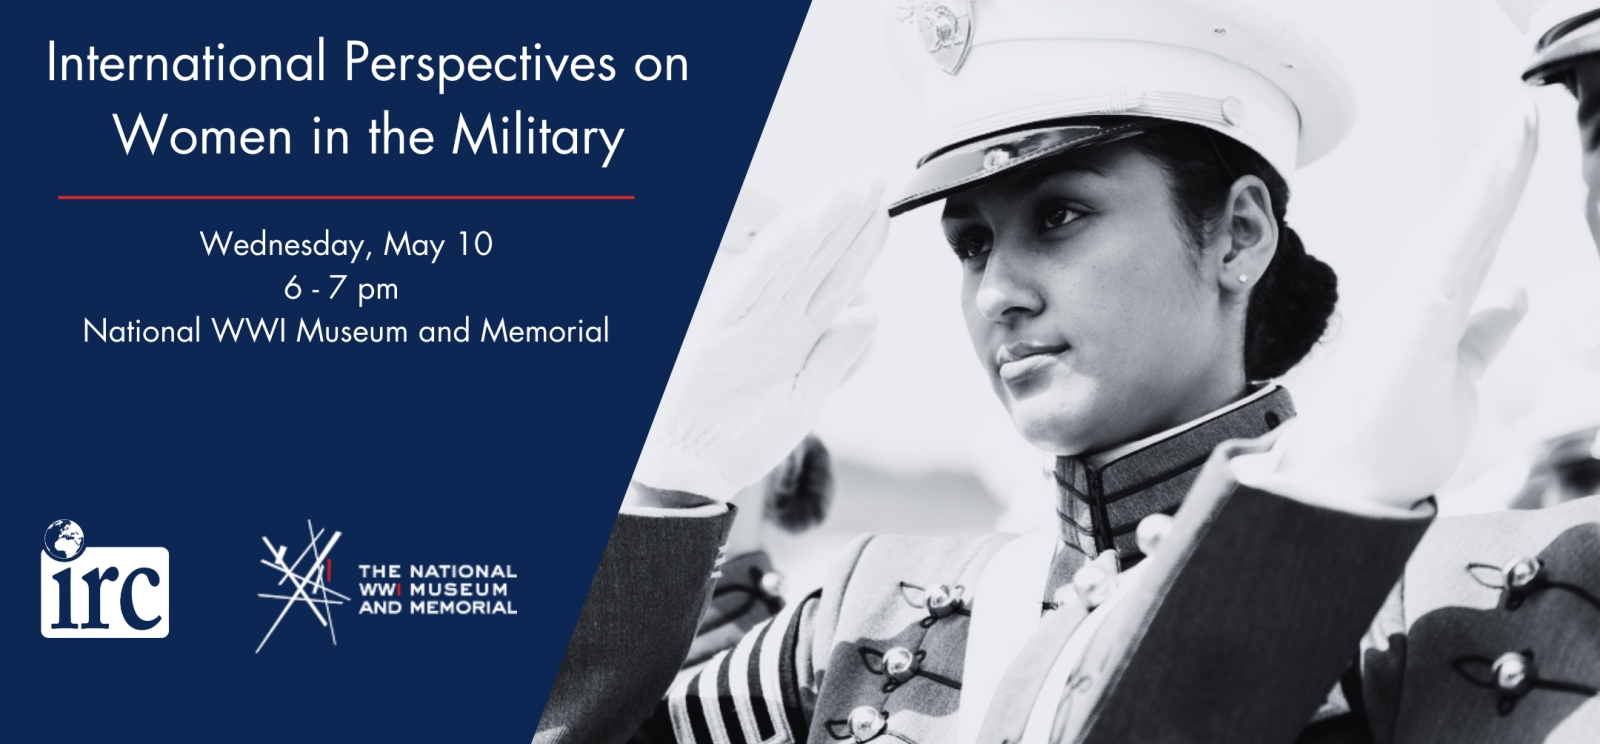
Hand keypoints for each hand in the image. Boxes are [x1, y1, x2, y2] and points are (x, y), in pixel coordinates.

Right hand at [632, 180, 888, 500]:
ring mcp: (748, 318)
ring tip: (849, 189)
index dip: (863, 243)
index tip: (886, 208)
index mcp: (796, 332)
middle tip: (874, 177)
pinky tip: (799, 226)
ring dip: (821, 223)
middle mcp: (775, 316)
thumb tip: (871, 314)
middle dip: (848, 217)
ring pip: (791, 261)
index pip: (837, 278)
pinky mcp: (720, 326)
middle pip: (820, 258)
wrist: (691, 469)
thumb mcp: (805, 399)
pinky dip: (774, 254)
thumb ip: (835, 355)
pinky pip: (751, 282)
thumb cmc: (743, 437)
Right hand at [1278, 96, 1538, 506]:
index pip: (1471, 243)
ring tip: (1522, 124)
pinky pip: (1455, 252)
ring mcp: (1412, 306)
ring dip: (1493, 174)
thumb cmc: (1385, 448)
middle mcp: (1415, 299)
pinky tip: (1499, 170)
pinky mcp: (1417, 318)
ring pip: (1463, 226)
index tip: (1517, 148)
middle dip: (1496, 169)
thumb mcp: (1459, 383)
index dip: (1494, 196)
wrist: (1337, 490)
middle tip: (1524, 114)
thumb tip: (1514, 294)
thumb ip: (1484, 336)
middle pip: (1467, 222)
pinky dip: (1479, 208)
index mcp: (1426, 313)